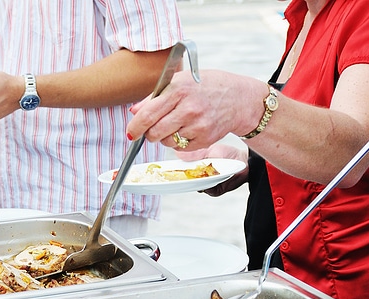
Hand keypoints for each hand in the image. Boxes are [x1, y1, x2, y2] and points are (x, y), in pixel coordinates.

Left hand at [126, 69, 264, 150]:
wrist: (238, 98)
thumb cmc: (206, 86)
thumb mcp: (180, 81)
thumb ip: (155, 96)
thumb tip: (134, 111)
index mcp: (179, 90)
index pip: (148, 114)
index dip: (135, 127)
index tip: (131, 132)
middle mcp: (188, 108)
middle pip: (154, 132)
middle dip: (149, 133)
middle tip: (153, 128)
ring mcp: (197, 125)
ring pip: (166, 141)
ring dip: (165, 137)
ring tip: (176, 124)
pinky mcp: (204, 139)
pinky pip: (180, 147)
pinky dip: (179, 141)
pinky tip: (188, 128)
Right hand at [178, 143, 248, 196]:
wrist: (243, 161)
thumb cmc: (227, 154)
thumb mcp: (209, 150)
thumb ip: (194, 154)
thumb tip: (178, 153)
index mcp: (196, 168)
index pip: (182, 172)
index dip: (174, 172)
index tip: (165, 171)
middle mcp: (200, 178)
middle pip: (186, 182)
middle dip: (180, 180)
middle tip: (173, 176)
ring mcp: (207, 185)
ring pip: (196, 187)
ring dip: (195, 182)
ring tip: (193, 176)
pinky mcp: (216, 191)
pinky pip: (208, 190)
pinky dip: (207, 186)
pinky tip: (207, 179)